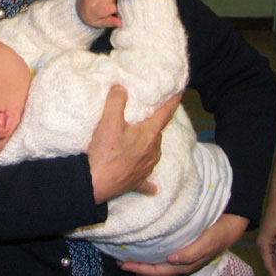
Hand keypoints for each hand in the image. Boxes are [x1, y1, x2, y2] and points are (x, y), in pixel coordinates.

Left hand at [77, 0, 119, 28]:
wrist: (80, 8)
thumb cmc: (92, 17)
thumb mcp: (100, 24)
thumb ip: (110, 22)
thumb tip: (120, 22)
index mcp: (93, 11)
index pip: (111, 7)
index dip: (115, 9)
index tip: (113, 12)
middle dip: (113, 1)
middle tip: (110, 5)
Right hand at [87, 86, 180, 203]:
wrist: (95, 182)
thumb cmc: (105, 152)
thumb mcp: (109, 121)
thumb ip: (116, 100)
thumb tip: (121, 88)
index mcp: (149, 135)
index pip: (165, 114)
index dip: (172, 102)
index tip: (181, 94)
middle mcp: (153, 151)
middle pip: (157, 133)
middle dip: (153, 124)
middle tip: (146, 117)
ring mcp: (146, 168)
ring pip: (153, 152)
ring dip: (149, 145)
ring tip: (139, 140)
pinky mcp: (137, 182)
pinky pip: (146, 179)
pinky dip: (148, 179)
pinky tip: (153, 187)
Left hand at [120, 214, 247, 275]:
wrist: (233, 218)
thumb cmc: (221, 231)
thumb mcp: (209, 242)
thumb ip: (192, 253)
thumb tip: (171, 261)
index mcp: (187, 263)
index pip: (160, 270)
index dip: (142, 269)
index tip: (124, 265)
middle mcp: (182, 259)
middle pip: (156, 266)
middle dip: (138, 264)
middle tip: (119, 259)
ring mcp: (182, 250)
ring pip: (159, 257)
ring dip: (144, 256)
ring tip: (128, 250)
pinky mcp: (183, 239)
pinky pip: (163, 246)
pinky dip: (152, 246)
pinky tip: (144, 239)